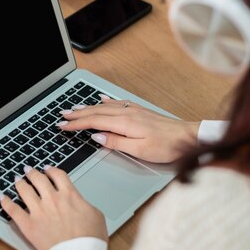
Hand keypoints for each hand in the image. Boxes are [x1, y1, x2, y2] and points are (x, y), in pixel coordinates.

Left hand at [0, 166, 107, 249]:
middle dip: (32, 172)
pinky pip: (13, 210)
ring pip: (24, 190)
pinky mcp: (28, 225)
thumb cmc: (90, 238)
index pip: (57, 175)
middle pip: (38, 179)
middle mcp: (52, 199)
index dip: (51, 169)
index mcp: (69, 195)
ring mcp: (38, 211)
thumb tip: (79, 202)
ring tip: (17, 180)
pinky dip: (6, 202)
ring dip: (20, 183)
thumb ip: (83, 203)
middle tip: (28, 170)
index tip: (48, 169)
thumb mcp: (96, 214)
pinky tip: (3, 198)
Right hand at [58, 95, 199, 162]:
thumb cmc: (167, 146)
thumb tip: (97, 136)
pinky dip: (105, 101)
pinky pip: (116, 103)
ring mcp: (133, 110)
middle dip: (77, 114)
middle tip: (62, 115)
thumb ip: (116, 142)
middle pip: (96, 112)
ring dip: (88, 107)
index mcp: (124, 123)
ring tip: (74, 108)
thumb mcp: (140, 150)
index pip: (94, 122)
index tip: (63, 126)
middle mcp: (127, 113)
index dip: (77, 124)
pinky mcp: (139, 111)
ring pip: (104, 106)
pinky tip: (101, 99)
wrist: (187, 137)